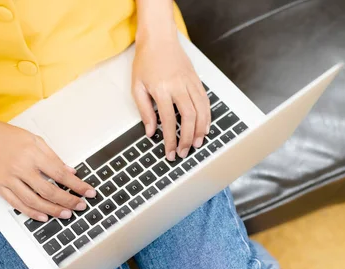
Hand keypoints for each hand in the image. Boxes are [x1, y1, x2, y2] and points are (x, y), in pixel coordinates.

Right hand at [0, 114, 94, 221]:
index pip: (60, 173)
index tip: (89, 192)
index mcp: (32, 153)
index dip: (77, 185)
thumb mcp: (33, 139)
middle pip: (49, 190)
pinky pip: (17, 204)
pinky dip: (31, 212)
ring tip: (66, 214)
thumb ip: (53, 156)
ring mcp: (9, 179)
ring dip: (52, 210)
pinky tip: (43, 216)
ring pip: (34, 200)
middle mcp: (21, 167)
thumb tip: (70, 171)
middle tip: (81, 206)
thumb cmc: (5, 135)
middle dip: (68, 200)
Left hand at [132, 33, 209, 160]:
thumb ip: (144, 110)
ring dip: (201, 130)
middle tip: (185, 152)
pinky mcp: (197, 80)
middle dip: (188, 139)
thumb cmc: (146, 62)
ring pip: (201, 111)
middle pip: (189, 118)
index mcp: (161, 89)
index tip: (170, 153)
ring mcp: (190, 83)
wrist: (159, 39)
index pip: (169, 121)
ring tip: (198, 144)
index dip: (170, 140)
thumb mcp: (137, 87)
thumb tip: (150, 131)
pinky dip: (207, 117)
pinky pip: (206, 102)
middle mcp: (178, 86)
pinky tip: (205, 127)